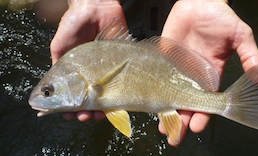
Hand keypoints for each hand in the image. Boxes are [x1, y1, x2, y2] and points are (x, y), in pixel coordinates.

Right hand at [50, 0, 125, 120]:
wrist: (97, 7)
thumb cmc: (74, 23)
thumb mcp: (60, 43)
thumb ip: (56, 62)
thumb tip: (51, 87)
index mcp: (73, 71)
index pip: (69, 95)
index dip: (67, 107)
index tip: (66, 115)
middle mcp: (89, 74)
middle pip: (86, 99)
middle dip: (83, 112)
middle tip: (82, 117)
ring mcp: (104, 72)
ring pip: (101, 97)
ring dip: (97, 110)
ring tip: (94, 116)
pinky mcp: (118, 67)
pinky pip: (117, 86)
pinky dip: (113, 100)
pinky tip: (110, 107)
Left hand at [160, 0, 257, 145]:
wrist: (199, 2)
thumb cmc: (220, 17)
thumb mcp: (240, 34)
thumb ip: (249, 54)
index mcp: (212, 74)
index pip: (207, 101)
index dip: (202, 115)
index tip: (196, 126)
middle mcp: (193, 76)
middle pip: (187, 103)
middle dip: (181, 120)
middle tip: (174, 136)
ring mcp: (177, 69)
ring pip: (171, 95)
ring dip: (166, 111)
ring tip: (162, 127)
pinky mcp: (163, 60)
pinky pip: (157, 79)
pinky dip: (154, 92)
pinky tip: (149, 103)